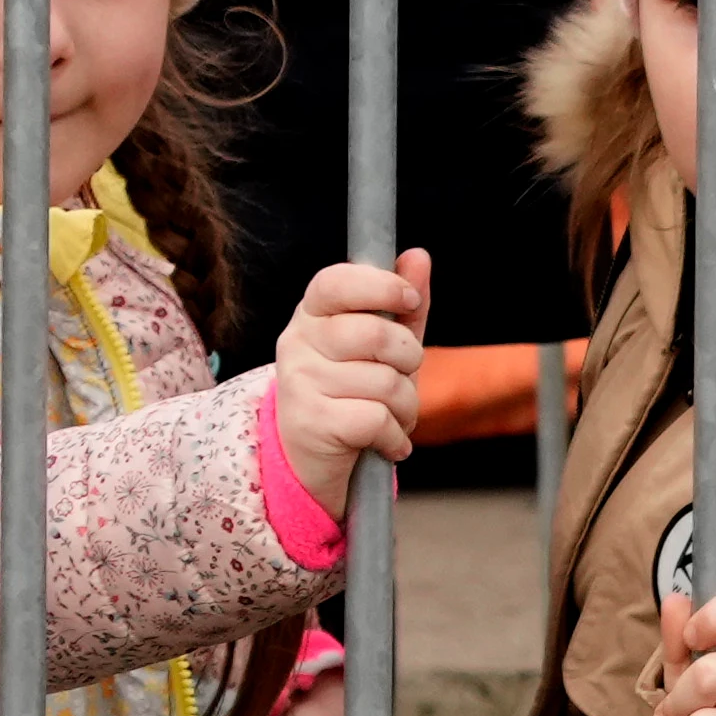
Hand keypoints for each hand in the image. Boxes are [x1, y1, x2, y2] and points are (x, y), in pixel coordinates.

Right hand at [274, 250, 432, 519]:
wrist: (312, 458)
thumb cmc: (352, 393)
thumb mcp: (381, 347)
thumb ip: (401, 304)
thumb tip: (418, 256)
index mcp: (312, 313)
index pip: (337, 281)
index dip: (381, 286)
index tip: (408, 301)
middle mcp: (297, 342)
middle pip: (375, 334)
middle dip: (409, 359)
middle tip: (403, 376)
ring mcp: (300, 382)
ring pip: (384, 382)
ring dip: (406, 406)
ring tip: (392, 415)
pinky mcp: (311, 422)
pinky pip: (377, 419)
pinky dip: (394, 436)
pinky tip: (386, 442)